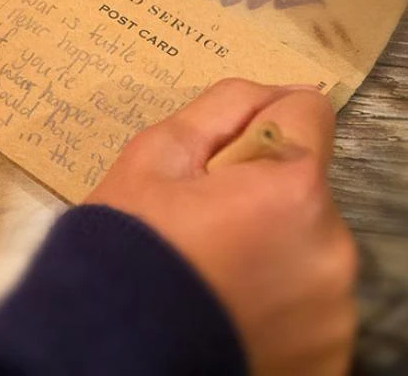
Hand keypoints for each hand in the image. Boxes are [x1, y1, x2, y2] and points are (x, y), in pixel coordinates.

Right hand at [86, 80, 356, 375]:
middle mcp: (330, 248)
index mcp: (290, 188)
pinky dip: (278, 298)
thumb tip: (274, 91)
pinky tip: (230, 306)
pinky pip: (310, 299)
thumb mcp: (154, 156)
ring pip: (309, 244)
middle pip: (307, 186)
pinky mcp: (327, 353)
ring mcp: (332, 308)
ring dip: (273, 247)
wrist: (109, 345)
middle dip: (264, 193)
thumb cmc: (127, 243)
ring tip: (214, 270)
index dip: (259, 122)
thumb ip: (220, 108)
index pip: (307, 112)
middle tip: (204, 224)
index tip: (222, 156)